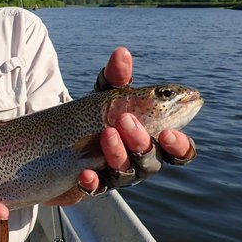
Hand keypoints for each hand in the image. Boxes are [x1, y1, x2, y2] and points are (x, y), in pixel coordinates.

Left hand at [78, 47, 194, 194]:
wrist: (60, 138)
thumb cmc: (98, 115)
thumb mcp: (107, 95)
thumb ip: (117, 77)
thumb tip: (122, 53)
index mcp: (153, 140)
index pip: (178, 151)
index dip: (180, 146)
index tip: (169, 132)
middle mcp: (139, 162)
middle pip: (152, 161)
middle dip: (142, 142)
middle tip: (125, 120)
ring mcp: (115, 175)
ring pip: (125, 173)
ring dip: (118, 154)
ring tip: (106, 133)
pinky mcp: (91, 185)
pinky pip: (95, 189)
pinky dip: (92, 182)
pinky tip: (85, 173)